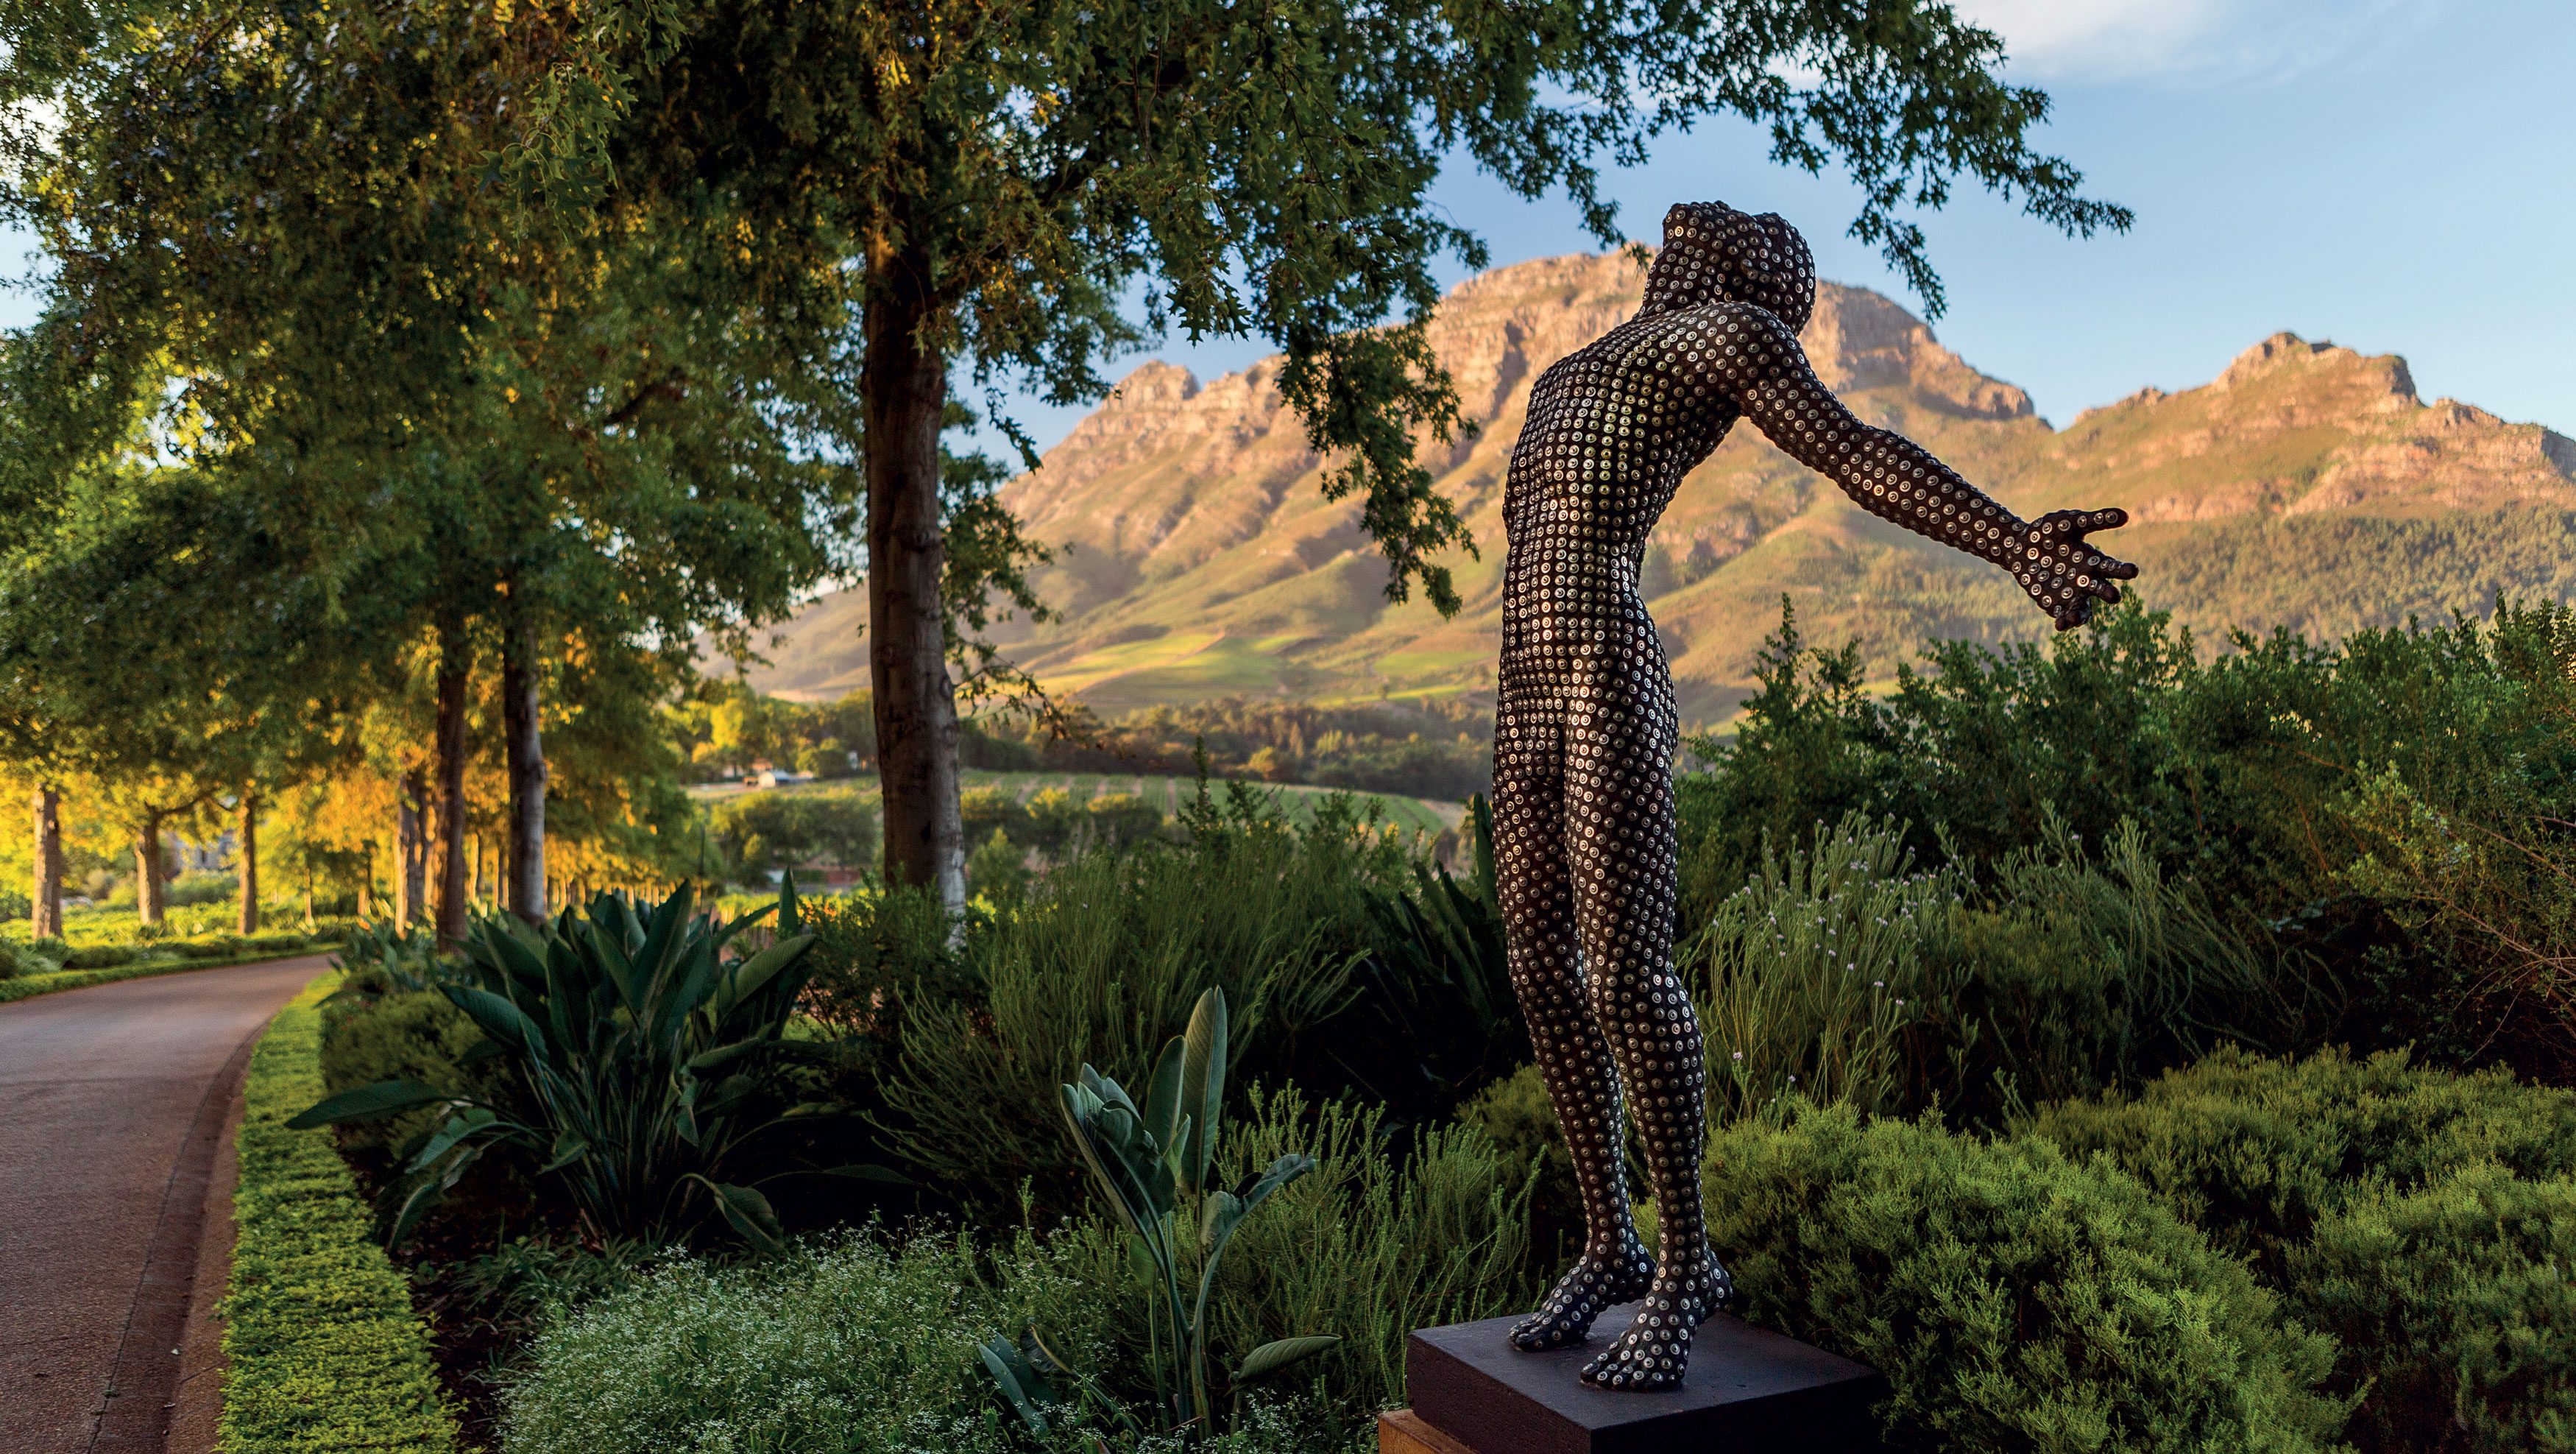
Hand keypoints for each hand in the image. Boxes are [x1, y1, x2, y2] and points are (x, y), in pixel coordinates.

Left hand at [2009, 508, 2136, 630]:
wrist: (2020, 543)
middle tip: (2114, 596)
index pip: (2113, 568)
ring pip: (2083, 609)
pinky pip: (2062, 616)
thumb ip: (2095, 520)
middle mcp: (2086, 581)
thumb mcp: (2071, 522)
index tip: (2133, 570)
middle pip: (2102, 591)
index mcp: (2094, 562)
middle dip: (2108, 593)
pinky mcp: (2053, 603)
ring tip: (2077, 617)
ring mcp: (2070, 594)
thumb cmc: (2050, 531)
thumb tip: (2126, 515)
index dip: (2124, 570)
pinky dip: (2063, 622)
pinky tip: (2061, 625)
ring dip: (2082, 615)